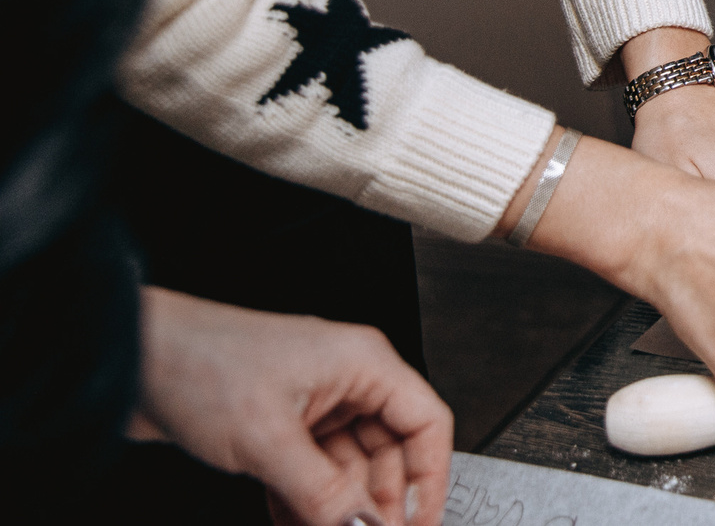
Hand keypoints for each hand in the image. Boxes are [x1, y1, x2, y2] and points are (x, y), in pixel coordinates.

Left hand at [130, 287, 450, 525]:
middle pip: (387, 452)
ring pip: (345, 469)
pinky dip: (304, 506)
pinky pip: (309, 475)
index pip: (425, 423)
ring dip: (336, 511)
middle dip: (376, 503)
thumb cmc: (201, 364)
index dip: (428, 479)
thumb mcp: (269, 440)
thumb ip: (322, 493)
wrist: (130, 358)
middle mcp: (344, 382)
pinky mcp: (278, 426)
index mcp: (363, 364)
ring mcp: (311, 405)